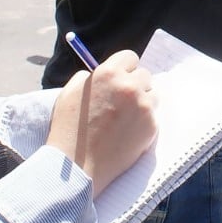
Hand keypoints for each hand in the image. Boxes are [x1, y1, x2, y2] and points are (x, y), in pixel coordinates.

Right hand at [47, 50, 156, 196]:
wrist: (77, 166)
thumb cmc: (68, 129)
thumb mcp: (69, 93)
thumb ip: (88, 77)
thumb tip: (99, 72)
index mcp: (109, 73)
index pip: (130, 57)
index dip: (124, 68)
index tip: (119, 79)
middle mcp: (130, 86)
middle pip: (144, 75)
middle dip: (134, 85)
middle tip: (121, 101)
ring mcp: (143, 106)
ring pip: (152, 95)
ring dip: (142, 102)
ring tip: (123, 118)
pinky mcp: (151, 126)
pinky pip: (153, 116)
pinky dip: (143, 121)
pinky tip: (126, 132)